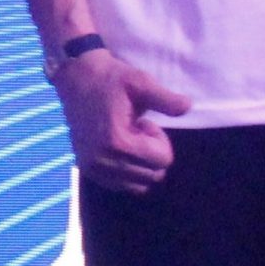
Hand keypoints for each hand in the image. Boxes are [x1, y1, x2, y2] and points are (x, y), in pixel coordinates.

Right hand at [57, 47, 189, 194]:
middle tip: (135, 130)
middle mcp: (103, 160)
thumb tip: (188, 107)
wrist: (75, 79)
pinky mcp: (87, 170)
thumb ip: (166, 99)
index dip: (159, 139)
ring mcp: (93, 168)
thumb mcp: (140, 82)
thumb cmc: (110, 79)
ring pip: (139, 185)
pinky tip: (118, 148)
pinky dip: (128, 173)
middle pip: (153, 175)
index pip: (162, 160)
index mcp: (117, 141)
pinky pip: (121, 186)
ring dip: (140, 164)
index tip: (143, 122)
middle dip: (151, 153)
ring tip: (127, 140)